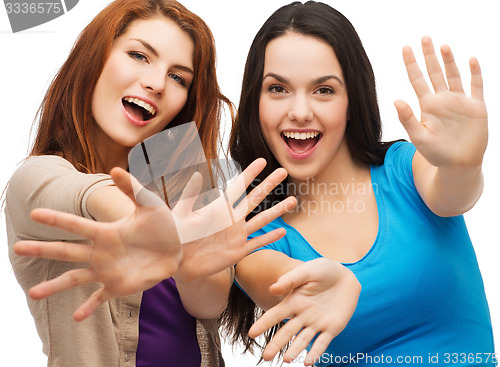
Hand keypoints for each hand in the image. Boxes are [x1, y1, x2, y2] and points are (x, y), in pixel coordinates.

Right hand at [14, 167, 181, 320]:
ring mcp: (107, 271)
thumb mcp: (149, 205)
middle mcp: (101, 252)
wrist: (178, 246)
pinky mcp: (118, 286)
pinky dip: (88, 308)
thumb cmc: (163, 224)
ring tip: (33, 294)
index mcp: (106, 232)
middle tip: (17, 247)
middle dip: (43, 249)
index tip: (35, 213)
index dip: (57, 219)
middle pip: (67, 251)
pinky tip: (76, 317)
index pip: (76, 225)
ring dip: (55, 285)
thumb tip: (115, 168)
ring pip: (75, 278)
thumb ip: (133, 188)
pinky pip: (99, 298)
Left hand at [173, 158, 296, 282]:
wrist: (177, 262)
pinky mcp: (238, 251)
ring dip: (277, 210)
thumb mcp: (181, 214)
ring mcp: (237, 235)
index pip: (238, 186)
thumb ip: (189, 196)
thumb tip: (196, 174)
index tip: (262, 160)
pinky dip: (270, 238)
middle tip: (283, 170)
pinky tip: (283, 231)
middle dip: (269, 184)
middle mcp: (231, 219)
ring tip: (292, 200)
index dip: (250, 173)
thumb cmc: (175, 236)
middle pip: (255, 198)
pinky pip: (258, 243)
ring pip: (262, 219)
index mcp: (219, 208)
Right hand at [248, 258, 359, 364]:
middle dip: (276, 344)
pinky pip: (322, 342)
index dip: (263, 324)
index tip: (251, 334)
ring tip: (287, 359)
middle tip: (266, 357)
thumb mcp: (305, 271)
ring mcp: (316, 323)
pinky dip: (316, 352)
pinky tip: (308, 362)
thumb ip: (290, 280)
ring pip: (303, 340)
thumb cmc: (321, 270)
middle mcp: (302, 315)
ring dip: (295, 350)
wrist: (344, 275)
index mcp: (293, 302)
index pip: (275, 315)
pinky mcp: (332, 328)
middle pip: (286, 332)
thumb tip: (272, 289)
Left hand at [394, 36, 486, 168]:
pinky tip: (471, 60)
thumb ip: (407, 119)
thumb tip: (395, 100)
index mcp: (427, 105)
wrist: (458, 165)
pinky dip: (474, 73)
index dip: (411, 64)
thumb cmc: (436, 154)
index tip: (404, 48)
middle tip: (424, 38)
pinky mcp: (476, 107)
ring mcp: (459, 102)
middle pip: (434, 72)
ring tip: (443, 46)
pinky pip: (476, 86)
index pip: (417, 79)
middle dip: (429, 56)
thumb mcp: (419, 137)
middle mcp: (442, 100)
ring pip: (454, 76)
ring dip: (449, 61)